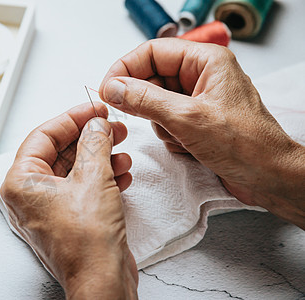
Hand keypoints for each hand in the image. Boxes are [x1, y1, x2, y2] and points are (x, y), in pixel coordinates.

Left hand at [1, 103, 137, 298]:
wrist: (103, 281)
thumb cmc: (87, 241)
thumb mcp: (94, 178)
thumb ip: (94, 143)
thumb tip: (96, 123)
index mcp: (22, 182)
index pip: (43, 135)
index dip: (72, 118)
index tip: (94, 108)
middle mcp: (31, 194)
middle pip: (60, 151)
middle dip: (90, 138)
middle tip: (112, 126)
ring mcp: (50, 207)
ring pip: (75, 169)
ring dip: (101, 157)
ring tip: (123, 151)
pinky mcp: (70, 217)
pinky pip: (83, 187)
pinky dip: (103, 177)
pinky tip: (123, 173)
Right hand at [99, 38, 304, 228]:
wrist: (267, 177)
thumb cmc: (245, 145)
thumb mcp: (187, 118)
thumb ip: (145, 100)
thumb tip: (115, 88)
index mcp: (206, 61)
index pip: (152, 51)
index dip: (125, 68)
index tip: (107, 88)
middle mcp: (201, 76)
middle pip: (152, 77)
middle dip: (143, 100)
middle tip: (129, 113)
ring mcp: (197, 99)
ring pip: (155, 102)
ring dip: (159, 122)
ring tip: (179, 135)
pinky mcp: (195, 120)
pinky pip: (165, 120)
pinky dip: (168, 134)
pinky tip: (186, 145)